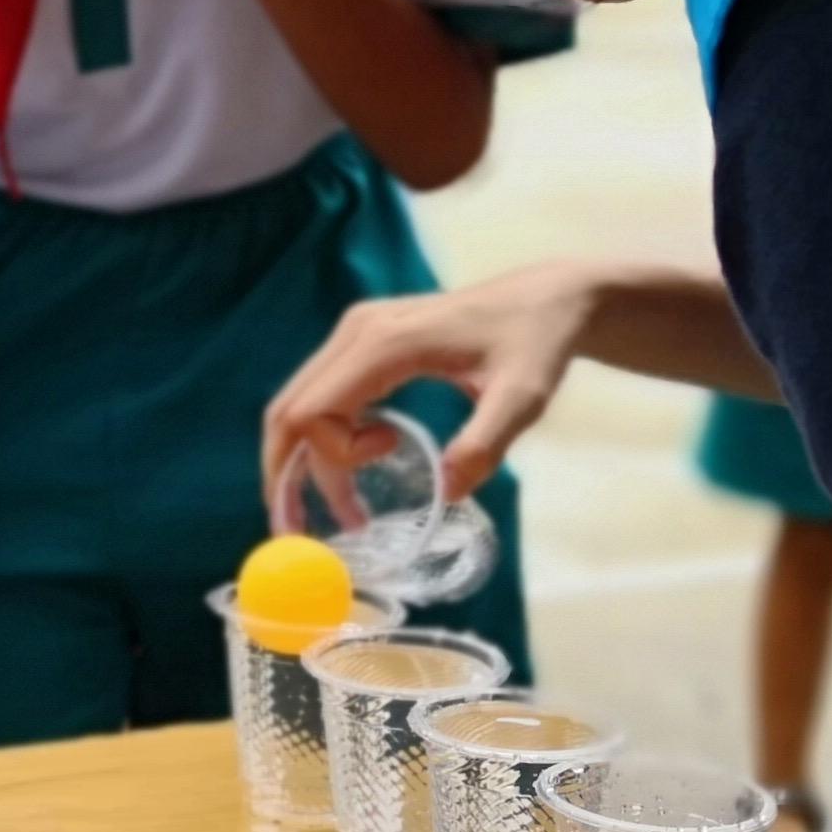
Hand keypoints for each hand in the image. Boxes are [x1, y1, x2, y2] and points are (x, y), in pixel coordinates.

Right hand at [262, 261, 606, 509]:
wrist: (547, 299)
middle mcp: (356, 332)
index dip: (333, 458)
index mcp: (383, 342)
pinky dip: (320, 438)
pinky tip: (348, 468)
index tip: (391, 456)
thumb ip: (484, 444)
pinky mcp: (364, 340)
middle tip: (297, 532)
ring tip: (328, 512)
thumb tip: (444, 494)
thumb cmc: (536, 343)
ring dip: (300, 461)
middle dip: (285, 474)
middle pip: (288, 410)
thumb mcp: (522, 398)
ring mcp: (356, 333)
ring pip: (297, 403)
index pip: (312, 410)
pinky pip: (320, 395)